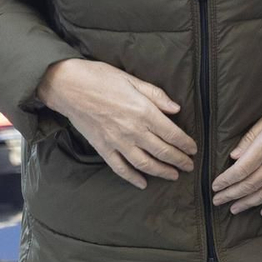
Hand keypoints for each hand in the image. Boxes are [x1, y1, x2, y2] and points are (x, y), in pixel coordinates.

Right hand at [37, 59, 196, 189]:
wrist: (68, 86)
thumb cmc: (100, 78)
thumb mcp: (132, 79)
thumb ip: (156, 95)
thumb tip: (176, 108)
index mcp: (143, 111)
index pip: (172, 133)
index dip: (185, 144)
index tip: (193, 149)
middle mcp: (133, 130)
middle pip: (162, 151)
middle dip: (179, 161)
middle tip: (189, 166)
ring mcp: (117, 142)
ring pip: (145, 163)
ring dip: (162, 172)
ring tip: (173, 176)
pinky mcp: (103, 148)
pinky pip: (120, 168)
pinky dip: (132, 178)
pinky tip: (143, 183)